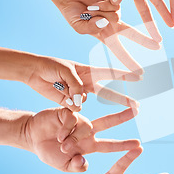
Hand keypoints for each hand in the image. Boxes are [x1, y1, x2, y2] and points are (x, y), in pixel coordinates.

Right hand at [23, 107, 139, 171]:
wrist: (31, 138)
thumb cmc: (50, 153)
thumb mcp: (63, 165)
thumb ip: (74, 166)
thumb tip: (84, 163)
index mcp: (89, 145)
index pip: (110, 146)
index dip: (124, 146)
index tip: (139, 145)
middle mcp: (88, 131)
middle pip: (109, 122)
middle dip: (123, 116)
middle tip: (137, 110)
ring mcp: (79, 120)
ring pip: (86, 127)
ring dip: (76, 138)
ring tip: (63, 145)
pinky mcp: (68, 112)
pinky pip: (72, 120)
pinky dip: (66, 129)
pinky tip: (59, 134)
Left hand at [25, 56, 139, 110]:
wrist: (33, 72)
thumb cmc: (50, 66)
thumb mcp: (65, 71)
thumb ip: (76, 86)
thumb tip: (80, 103)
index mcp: (88, 71)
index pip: (110, 73)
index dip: (125, 76)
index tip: (140, 77)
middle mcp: (85, 83)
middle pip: (107, 92)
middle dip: (121, 99)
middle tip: (136, 107)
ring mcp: (77, 94)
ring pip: (82, 102)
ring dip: (71, 97)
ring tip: (58, 85)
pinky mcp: (67, 102)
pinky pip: (71, 108)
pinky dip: (64, 102)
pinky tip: (56, 92)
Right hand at [58, 0, 159, 73]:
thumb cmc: (73, 14)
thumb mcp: (79, 26)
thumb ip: (90, 28)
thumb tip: (104, 23)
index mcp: (105, 35)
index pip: (120, 51)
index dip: (129, 62)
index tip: (140, 74)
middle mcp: (113, 24)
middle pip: (132, 34)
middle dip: (144, 40)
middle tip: (159, 46)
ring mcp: (116, 10)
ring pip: (114, 16)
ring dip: (99, 12)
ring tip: (89, 7)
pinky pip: (113, 2)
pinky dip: (101, 1)